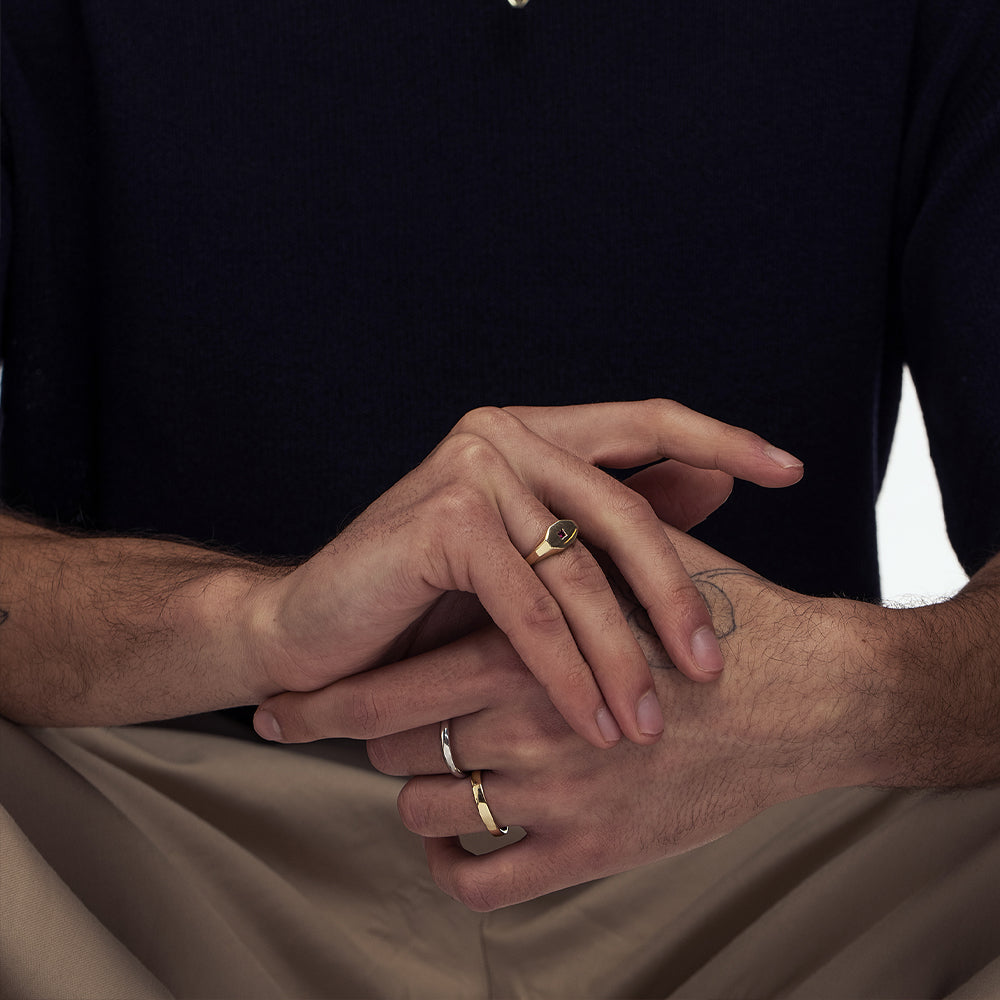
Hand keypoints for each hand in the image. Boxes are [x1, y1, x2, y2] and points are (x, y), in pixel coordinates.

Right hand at [252, 401, 802, 746]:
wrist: (315, 629)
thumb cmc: (426, 600)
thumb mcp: (532, 560)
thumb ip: (610, 523)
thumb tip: (713, 495)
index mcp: (535, 434)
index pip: (646, 422)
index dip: (722, 441)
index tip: (790, 470)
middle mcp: (505, 435)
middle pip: (624, 510)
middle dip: (676, 596)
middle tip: (713, 667)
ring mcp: (472, 468)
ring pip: (579, 569)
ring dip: (622, 657)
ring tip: (650, 726)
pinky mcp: (443, 517)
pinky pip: (529, 607)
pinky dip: (566, 672)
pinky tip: (591, 725)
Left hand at [339, 527, 881, 909]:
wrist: (814, 693)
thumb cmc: (726, 619)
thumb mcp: (631, 562)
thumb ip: (557, 551)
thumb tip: (506, 526)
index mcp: (521, 647)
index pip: (387, 684)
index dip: (324, 697)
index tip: (277, 699)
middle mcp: (526, 725)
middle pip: (393, 747)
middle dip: (366, 738)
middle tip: (358, 733)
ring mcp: (557, 795)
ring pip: (427, 812)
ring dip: (414, 794)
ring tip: (421, 774)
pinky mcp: (592, 851)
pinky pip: (483, 880)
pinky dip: (451, 864)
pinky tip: (454, 840)